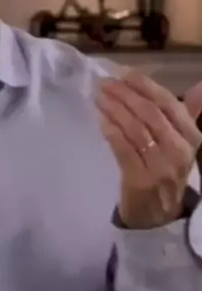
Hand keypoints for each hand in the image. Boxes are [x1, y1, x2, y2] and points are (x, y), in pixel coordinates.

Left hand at [96, 70, 201, 227]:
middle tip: (104, 84)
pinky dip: (111, 131)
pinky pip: (123, 148)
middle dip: (125, 94)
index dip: (145, 85)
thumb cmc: (167, 173)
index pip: (168, 103)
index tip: (124, 74)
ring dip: (114, 109)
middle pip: (149, 113)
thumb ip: (188, 113)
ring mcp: (161, 167)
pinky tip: (100, 119)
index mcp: (192, 137)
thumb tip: (200, 85)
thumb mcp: (181, 143)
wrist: (158, 217)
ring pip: (134, 129)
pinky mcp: (140, 180)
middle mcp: (180, 150)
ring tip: (98, 97)